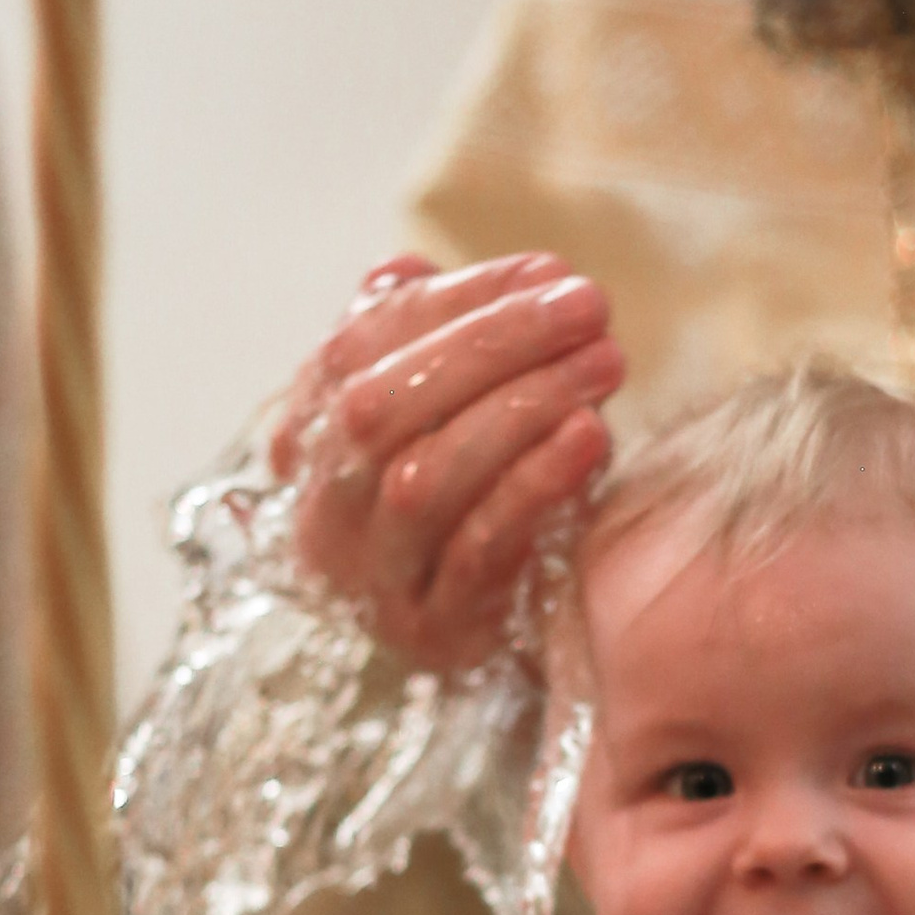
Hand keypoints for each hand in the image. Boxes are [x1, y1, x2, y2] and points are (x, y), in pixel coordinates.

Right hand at [271, 252, 623, 669]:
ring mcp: (374, 578)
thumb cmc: (475, 506)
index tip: (545, 269)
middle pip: (379, 408)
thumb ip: (420, 346)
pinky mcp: (436, 632)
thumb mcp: (441, 421)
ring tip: (606, 362)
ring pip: (424, 478)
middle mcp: (324, 510)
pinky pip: (479, 550)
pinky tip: (592, 436)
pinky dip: (535, 485)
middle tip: (587, 306)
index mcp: (308, 440)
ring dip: (522, 406)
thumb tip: (404, 271)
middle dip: (490, 343)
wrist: (501, 645)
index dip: (452, 301)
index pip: (356, 346)